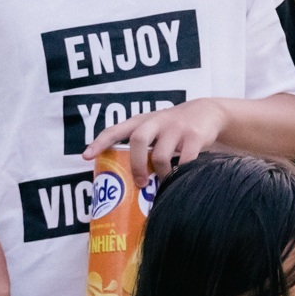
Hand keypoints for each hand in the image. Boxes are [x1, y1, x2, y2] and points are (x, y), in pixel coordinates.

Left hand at [85, 97, 228, 183]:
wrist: (208, 112)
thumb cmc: (174, 128)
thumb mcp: (155, 128)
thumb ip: (141, 146)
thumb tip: (125, 182)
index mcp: (142, 121)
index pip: (115, 130)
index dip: (99, 142)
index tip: (86, 156)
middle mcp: (157, 121)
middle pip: (137, 141)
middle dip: (135, 165)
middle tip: (140, 183)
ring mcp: (176, 128)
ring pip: (160, 155)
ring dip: (160, 173)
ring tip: (164, 182)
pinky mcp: (194, 136)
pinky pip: (184, 160)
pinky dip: (181, 172)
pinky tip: (182, 177)